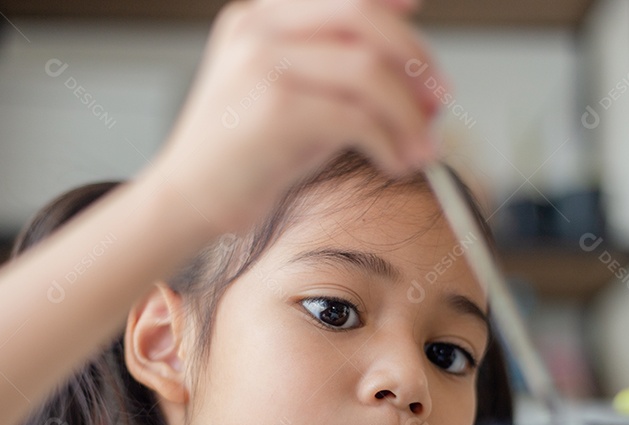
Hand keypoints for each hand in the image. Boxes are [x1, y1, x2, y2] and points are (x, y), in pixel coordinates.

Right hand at [141, 0, 444, 235]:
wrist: (189, 201)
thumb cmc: (246, 158)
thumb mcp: (296, 97)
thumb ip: (344, 74)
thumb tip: (419, 74)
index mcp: (259, 17)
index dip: (392, 9)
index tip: (422, 36)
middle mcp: (258, 29)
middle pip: (363, 19)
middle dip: (415, 59)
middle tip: (439, 101)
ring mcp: (263, 64)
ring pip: (368, 69)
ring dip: (409, 113)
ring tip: (423, 147)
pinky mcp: (275, 108)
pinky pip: (357, 116)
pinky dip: (390, 142)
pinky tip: (395, 163)